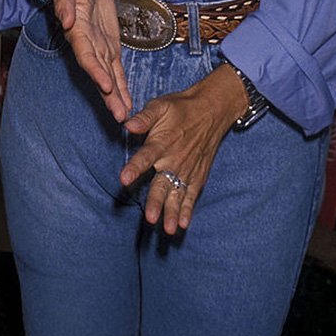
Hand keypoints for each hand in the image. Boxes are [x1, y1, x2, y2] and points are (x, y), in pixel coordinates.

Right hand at [36, 0, 131, 122]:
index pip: (87, 56)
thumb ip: (64, 4)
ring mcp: (99, 47)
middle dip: (109, 95)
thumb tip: (66, 19)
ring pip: (110, 76)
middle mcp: (88, 45)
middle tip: (119, 115)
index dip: (96, 72)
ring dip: (117, 96)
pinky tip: (127, 101)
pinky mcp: (109, 45)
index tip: (106, 87)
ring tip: (125, 115)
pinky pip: (117, 68)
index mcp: (78, 33)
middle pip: (100, 74)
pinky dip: (122, 85)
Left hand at [120, 62, 247, 232]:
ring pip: (177, 194)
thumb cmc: (181, 108)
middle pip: (163, 183)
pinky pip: (192, 195)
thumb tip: (127, 124)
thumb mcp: (160, 106)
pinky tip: (183, 224)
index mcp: (162, 142)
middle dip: (156, 201)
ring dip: (172, 211)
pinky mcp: (198, 175)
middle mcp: (174, 159)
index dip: (134, 168)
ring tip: (167, 229)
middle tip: (150, 218)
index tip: (124, 179)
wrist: (211, 109)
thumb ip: (144, 118)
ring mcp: (187, 169)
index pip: (145, 157)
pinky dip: (187, 209)